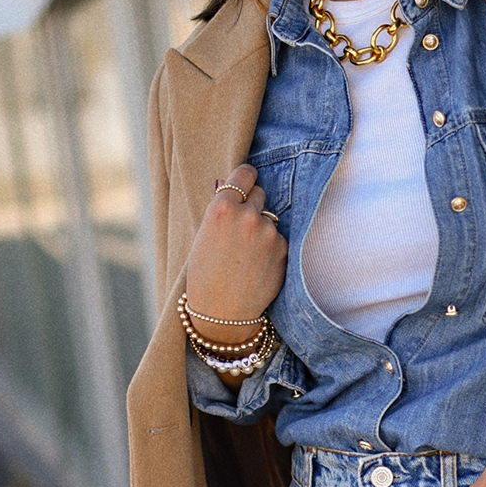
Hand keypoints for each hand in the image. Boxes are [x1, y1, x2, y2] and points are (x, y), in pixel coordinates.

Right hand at [183, 164, 286, 345]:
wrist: (222, 312)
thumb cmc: (205, 275)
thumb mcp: (202, 236)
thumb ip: (222, 211)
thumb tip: (239, 191)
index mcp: (221, 208)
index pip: (244, 173)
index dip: (246, 178)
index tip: (248, 181)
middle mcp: (247, 216)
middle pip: (260, 193)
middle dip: (253, 205)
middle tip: (242, 226)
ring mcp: (267, 232)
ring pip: (269, 218)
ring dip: (262, 228)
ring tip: (247, 253)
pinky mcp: (282, 248)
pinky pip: (278, 238)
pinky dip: (271, 247)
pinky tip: (257, 264)